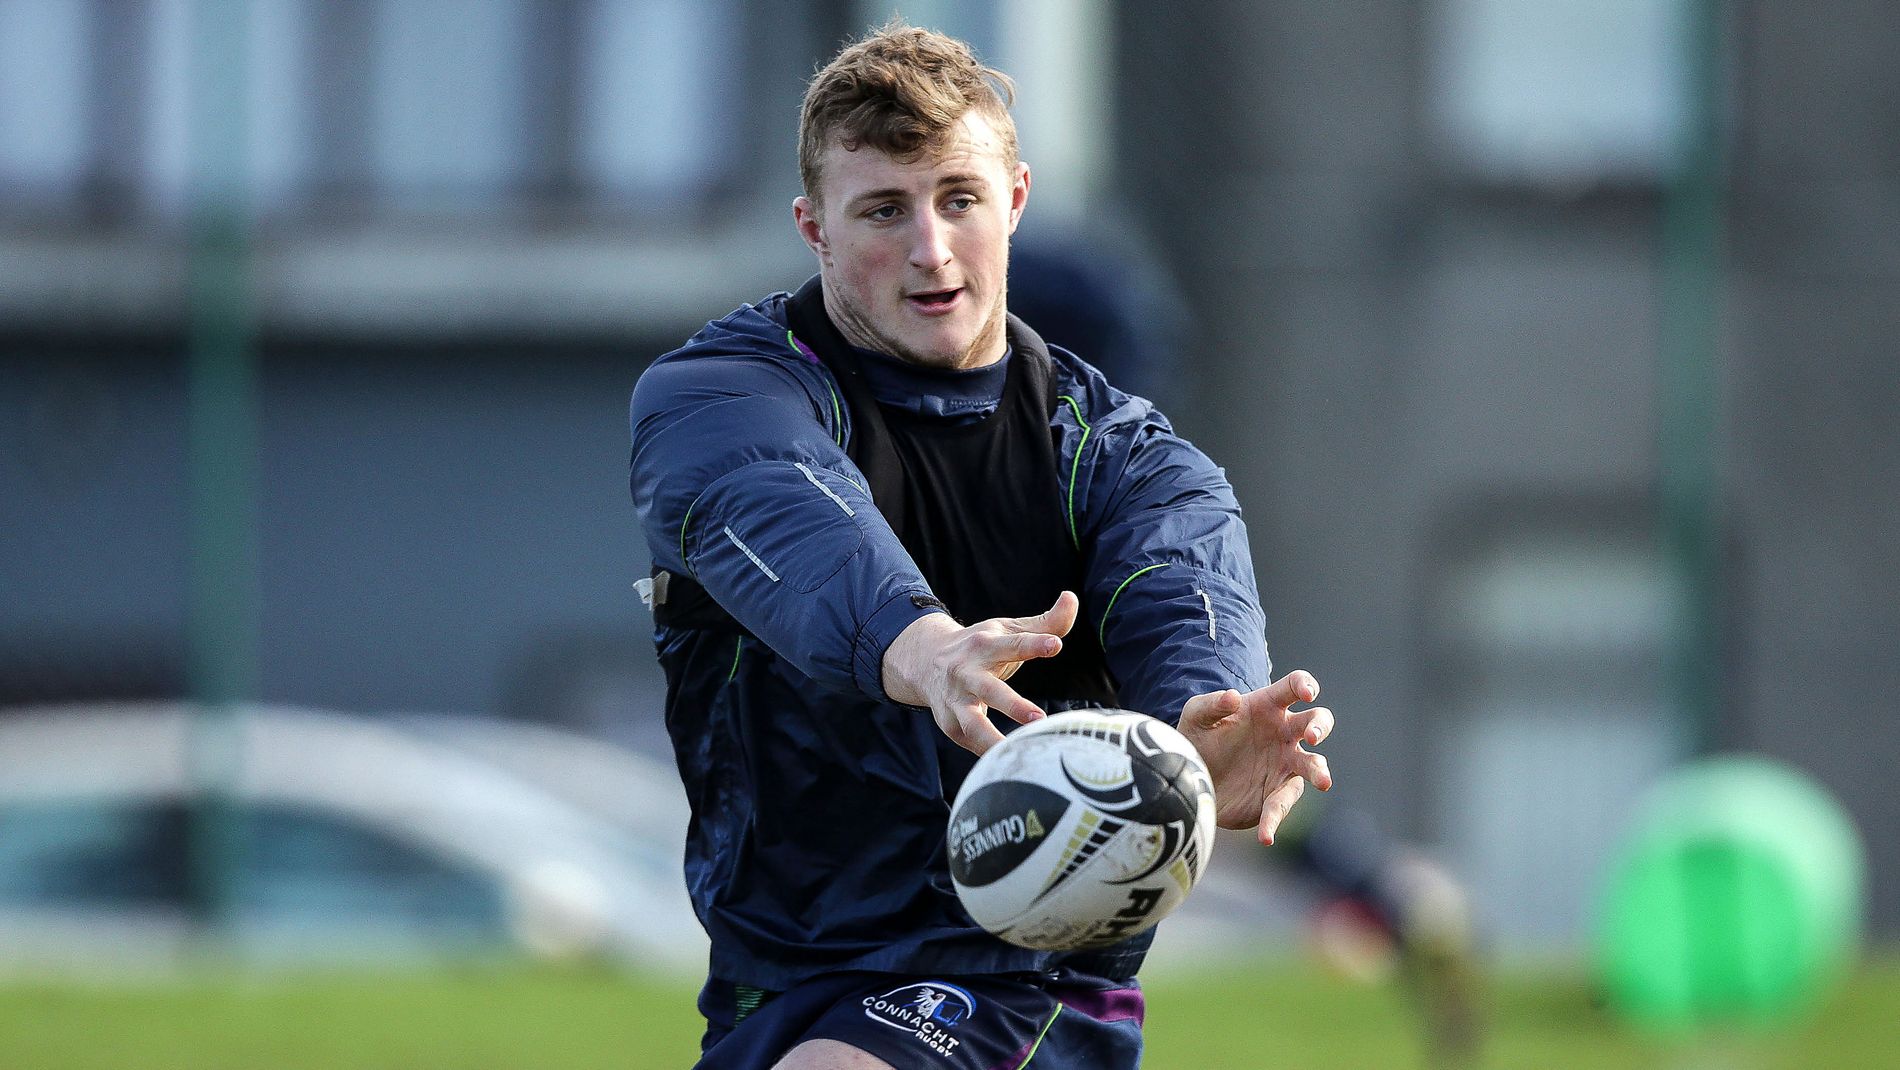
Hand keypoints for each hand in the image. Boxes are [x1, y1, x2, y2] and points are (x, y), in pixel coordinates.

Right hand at [882, 591, 1077, 754]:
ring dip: (992, 740)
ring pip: (972, 724)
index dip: (1034, 643)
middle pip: (990, 690)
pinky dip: (986, 754)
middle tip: (1039, 719)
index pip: (1013, 643)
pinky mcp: (950, 723)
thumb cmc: (980, 647)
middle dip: (1012, 705)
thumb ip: (1045, 622)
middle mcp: (967, 672)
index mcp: (986, 645)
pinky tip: (1007, 765)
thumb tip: (1071, 597)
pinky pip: (969, 742)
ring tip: (1017, 754)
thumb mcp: (1008, 630)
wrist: (924, 661)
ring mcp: (955, 700)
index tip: (1055, 645)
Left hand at [1179, 670, 1333, 845]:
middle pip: (1317, 721)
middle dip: (1320, 726)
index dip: (1305, 685)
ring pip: (1313, 764)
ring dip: (1320, 771)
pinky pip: (1281, 806)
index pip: (1295, 686)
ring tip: (1323, 782)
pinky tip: (1265, 836)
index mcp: (1268, 705)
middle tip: (1311, 736)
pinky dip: (1274, 821)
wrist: (1191, 777)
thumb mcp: (1196, 716)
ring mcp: (1285, 764)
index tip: (1308, 692)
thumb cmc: (1199, 737)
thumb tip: (1233, 697)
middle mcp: (1284, 733)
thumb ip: (1212, 704)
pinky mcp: (1277, 794)